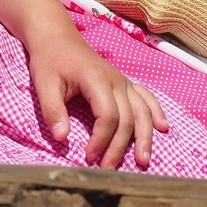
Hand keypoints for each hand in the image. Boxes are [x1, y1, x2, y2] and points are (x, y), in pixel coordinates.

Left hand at [27, 27, 167, 168]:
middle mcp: (116, 80)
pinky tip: (162, 127)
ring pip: (142, 111)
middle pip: (127, 118)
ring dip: (144, 136)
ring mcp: (123, 80)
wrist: (57, 37)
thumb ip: (53, 110)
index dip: (101, 140)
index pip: (108, 116)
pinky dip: (156, 112)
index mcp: (97, 79)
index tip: (88, 156)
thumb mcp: (43, 83)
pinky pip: (146, 97)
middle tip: (107, 169)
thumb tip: (61, 139)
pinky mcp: (124, 82)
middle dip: (119, 147)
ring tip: (143, 160)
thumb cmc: (50, 60)